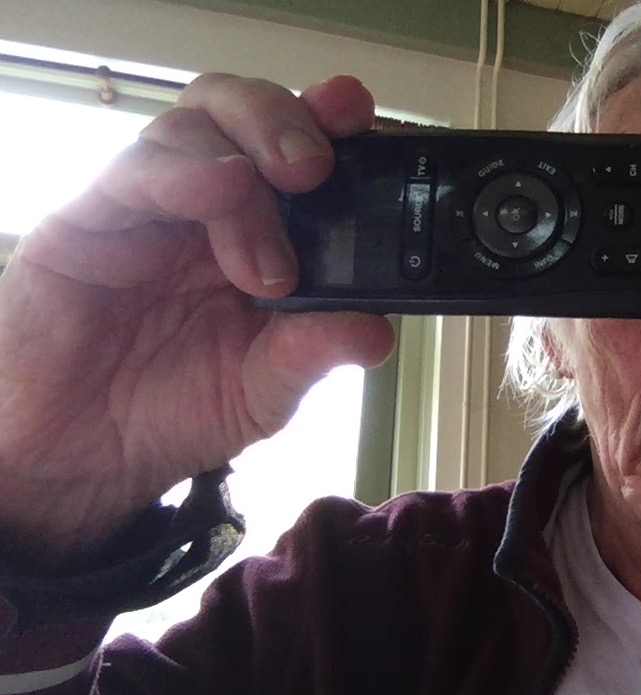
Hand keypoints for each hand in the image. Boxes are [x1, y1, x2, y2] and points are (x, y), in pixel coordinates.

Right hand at [0, 74, 393, 560]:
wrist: (81, 455)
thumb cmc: (173, 410)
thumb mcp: (262, 393)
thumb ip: (313, 355)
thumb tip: (378, 332)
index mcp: (267, 233)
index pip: (302, 150)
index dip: (334, 124)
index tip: (366, 118)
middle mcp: (212, 206)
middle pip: (248, 111)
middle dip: (291, 122)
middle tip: (317, 169)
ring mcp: (154, 206)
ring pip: (197, 123)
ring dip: (246, 171)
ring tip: (266, 266)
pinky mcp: (93, 217)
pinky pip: (137, 170)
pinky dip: (184, 172)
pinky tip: (218, 191)